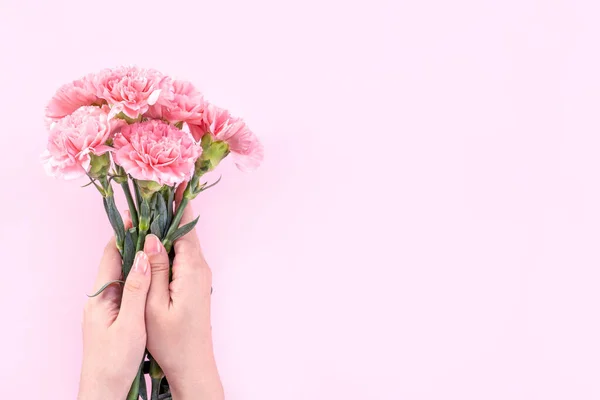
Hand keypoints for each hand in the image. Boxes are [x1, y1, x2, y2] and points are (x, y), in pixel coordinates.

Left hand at [78, 237, 150, 399]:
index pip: (111, 255)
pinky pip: (130, 288)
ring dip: (140, 258)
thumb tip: (142, 257)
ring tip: (159, 243)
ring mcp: (109, 307)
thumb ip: (136, 290)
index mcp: (101, 296)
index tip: (140, 216)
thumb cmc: (114, 360)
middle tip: (155, 225)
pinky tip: (156, 274)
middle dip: (135, 242)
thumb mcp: (129, 324)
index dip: (124, 234)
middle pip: (118, 261)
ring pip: (125, 275)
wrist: (105, 389)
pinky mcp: (117, 316)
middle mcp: (102, 298)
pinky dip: (142, 276)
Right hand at [144, 201, 223, 399]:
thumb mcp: (155, 305)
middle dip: (172, 208)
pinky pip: (182, 255)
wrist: (193, 363)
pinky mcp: (195, 283)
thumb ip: (155, 269)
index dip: (178, 203)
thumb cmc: (172, 340)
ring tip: (154, 203)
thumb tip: (152, 237)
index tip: (175, 179)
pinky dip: (170, 243)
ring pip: (183, 242)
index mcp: (192, 269)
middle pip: (185, 230)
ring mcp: (199, 275)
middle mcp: (200, 268)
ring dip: (170, 225)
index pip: (185, 227)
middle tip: (160, 184)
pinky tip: (156, 238)